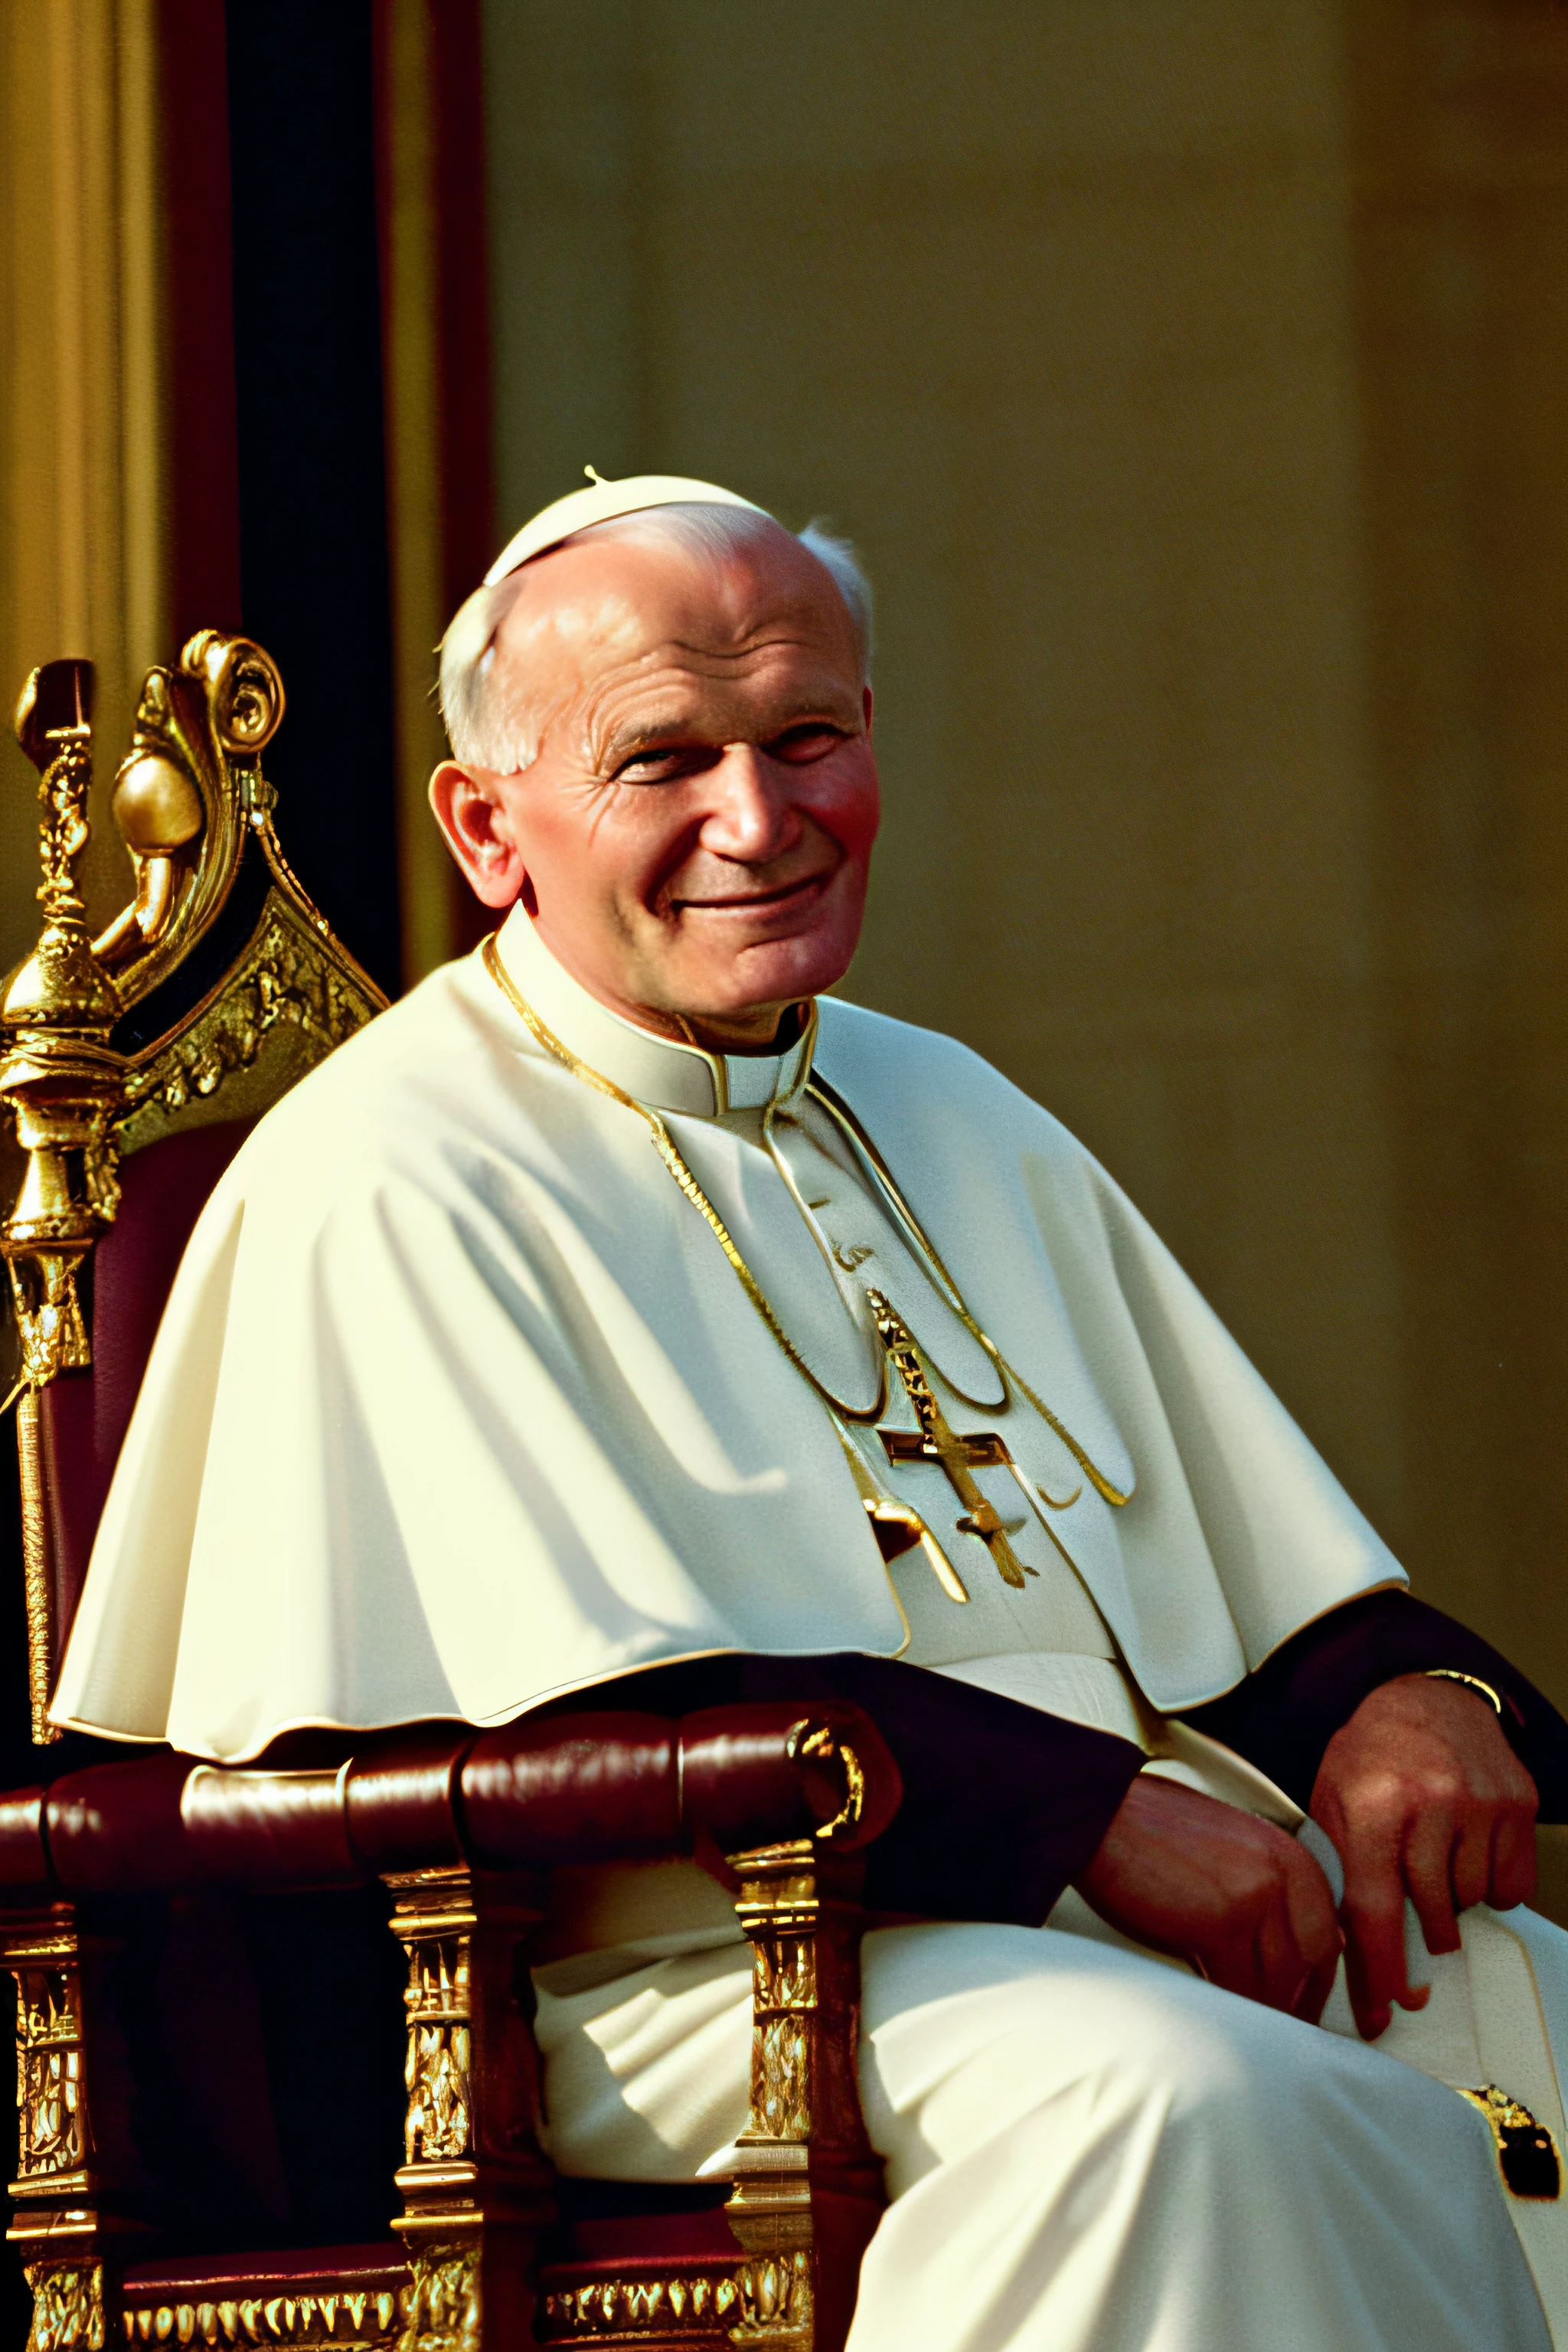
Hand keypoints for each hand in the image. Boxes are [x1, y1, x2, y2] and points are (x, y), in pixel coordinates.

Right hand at [1075, 1772, 1342, 2019]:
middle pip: (1312, 1963)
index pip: (1324, 1933)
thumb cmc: (1151, 1831)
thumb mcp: (1229, 1847)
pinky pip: (1240, 1989)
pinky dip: (1230, 2011)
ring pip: (1279, 1983)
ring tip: (1241, 2034)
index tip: (1302, 2008)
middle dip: (1297, 2005)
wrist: (1100, 1812)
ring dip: (1260, 2014)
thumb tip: (1297, 1939)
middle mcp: (1284, 1872)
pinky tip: (1213, 2018)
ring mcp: (1257, 1895)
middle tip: (1278, 2035)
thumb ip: (1269, 1885)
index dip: (1315, 1982)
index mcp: (1289, 1853)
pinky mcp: (1222, 1922)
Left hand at [1310, 1673, 1538, 2040]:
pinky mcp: (1517, 1803)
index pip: (1377, 1909)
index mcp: (1373, 1805)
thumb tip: (1345, 1949)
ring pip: (1472, 1900)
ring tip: (1435, 1862)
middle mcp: (1430, 1803)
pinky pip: (1511, 1883)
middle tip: (1418, 1924)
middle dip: (1423, 1932)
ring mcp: (1480, 1802)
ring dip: (1454, 1901)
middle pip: (1431, 1911)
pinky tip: (1469, 1854)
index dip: (1381, 1969)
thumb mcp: (1332, 1801)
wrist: (1424, 1695)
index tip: (1385, 2011)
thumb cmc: (1370, 1755)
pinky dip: (1491, 1885)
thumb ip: (1338, 1870)